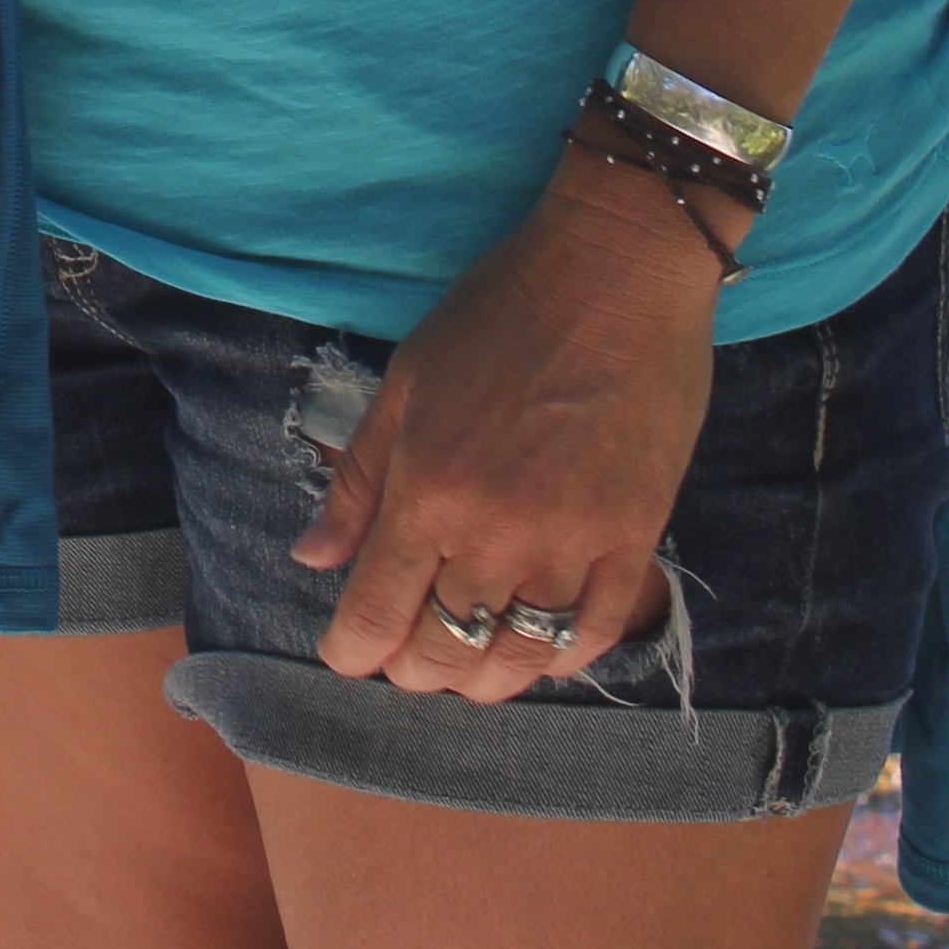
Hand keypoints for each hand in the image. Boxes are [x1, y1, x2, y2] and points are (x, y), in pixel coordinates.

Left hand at [289, 138, 741, 695]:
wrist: (615, 270)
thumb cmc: (497, 311)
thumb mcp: (406, 380)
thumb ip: (360, 479)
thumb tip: (313, 559)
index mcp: (429, 490)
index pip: (376, 613)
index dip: (352, 650)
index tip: (346, 653)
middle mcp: (497, 532)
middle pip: (445, 650)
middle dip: (412, 669)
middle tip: (403, 659)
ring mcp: (573, 542)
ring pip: (521, 657)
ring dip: (484, 678)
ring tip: (466, 666)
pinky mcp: (635, 537)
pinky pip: (597, 631)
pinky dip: (562, 656)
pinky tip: (541, 645)